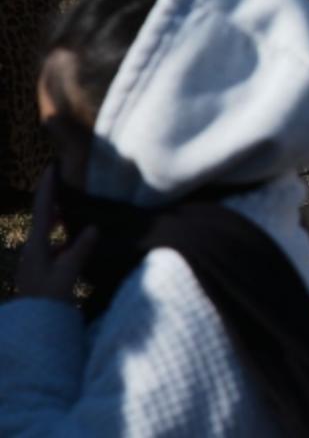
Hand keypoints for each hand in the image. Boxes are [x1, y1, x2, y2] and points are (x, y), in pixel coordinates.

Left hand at [14, 170, 96, 301]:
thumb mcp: (66, 275)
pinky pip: (51, 242)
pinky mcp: (41, 267)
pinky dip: (60, 232)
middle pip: (41, 215)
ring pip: (45, 229)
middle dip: (50, 197)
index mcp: (36, 246)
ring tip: (68, 202)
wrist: (33, 324)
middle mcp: (32, 248)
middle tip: (61, 179)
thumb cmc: (48, 299)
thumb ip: (79, 251)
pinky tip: (72, 236)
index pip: (42, 210)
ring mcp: (35, 258)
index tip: (50, 167)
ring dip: (55, 214)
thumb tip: (93, 228)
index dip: (47, 188)